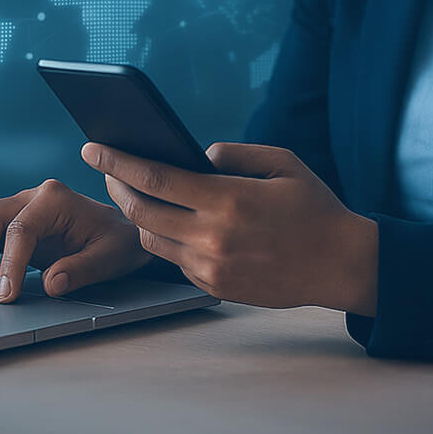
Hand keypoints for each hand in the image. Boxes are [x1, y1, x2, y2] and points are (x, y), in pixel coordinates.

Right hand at [0, 178, 153, 302]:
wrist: (120, 232)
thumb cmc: (118, 242)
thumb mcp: (111, 257)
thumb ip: (82, 269)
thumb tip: (51, 284)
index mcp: (55, 199)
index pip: (21, 228)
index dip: (9, 263)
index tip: (4, 295)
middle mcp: (31, 197)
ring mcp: (17, 209)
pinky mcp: (9, 225)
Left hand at [84, 141, 377, 315]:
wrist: (340, 264)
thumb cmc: (314, 207)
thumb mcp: (282, 162)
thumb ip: (233, 153)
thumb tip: (193, 156)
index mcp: (228, 199)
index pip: (155, 178)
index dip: (117, 161)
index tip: (92, 148)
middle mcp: (213, 236)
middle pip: (141, 210)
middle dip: (115, 185)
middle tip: (104, 167)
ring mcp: (211, 266)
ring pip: (151, 239)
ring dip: (135, 214)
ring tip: (132, 192)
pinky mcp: (214, 286)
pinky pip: (173, 260)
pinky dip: (162, 238)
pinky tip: (164, 221)